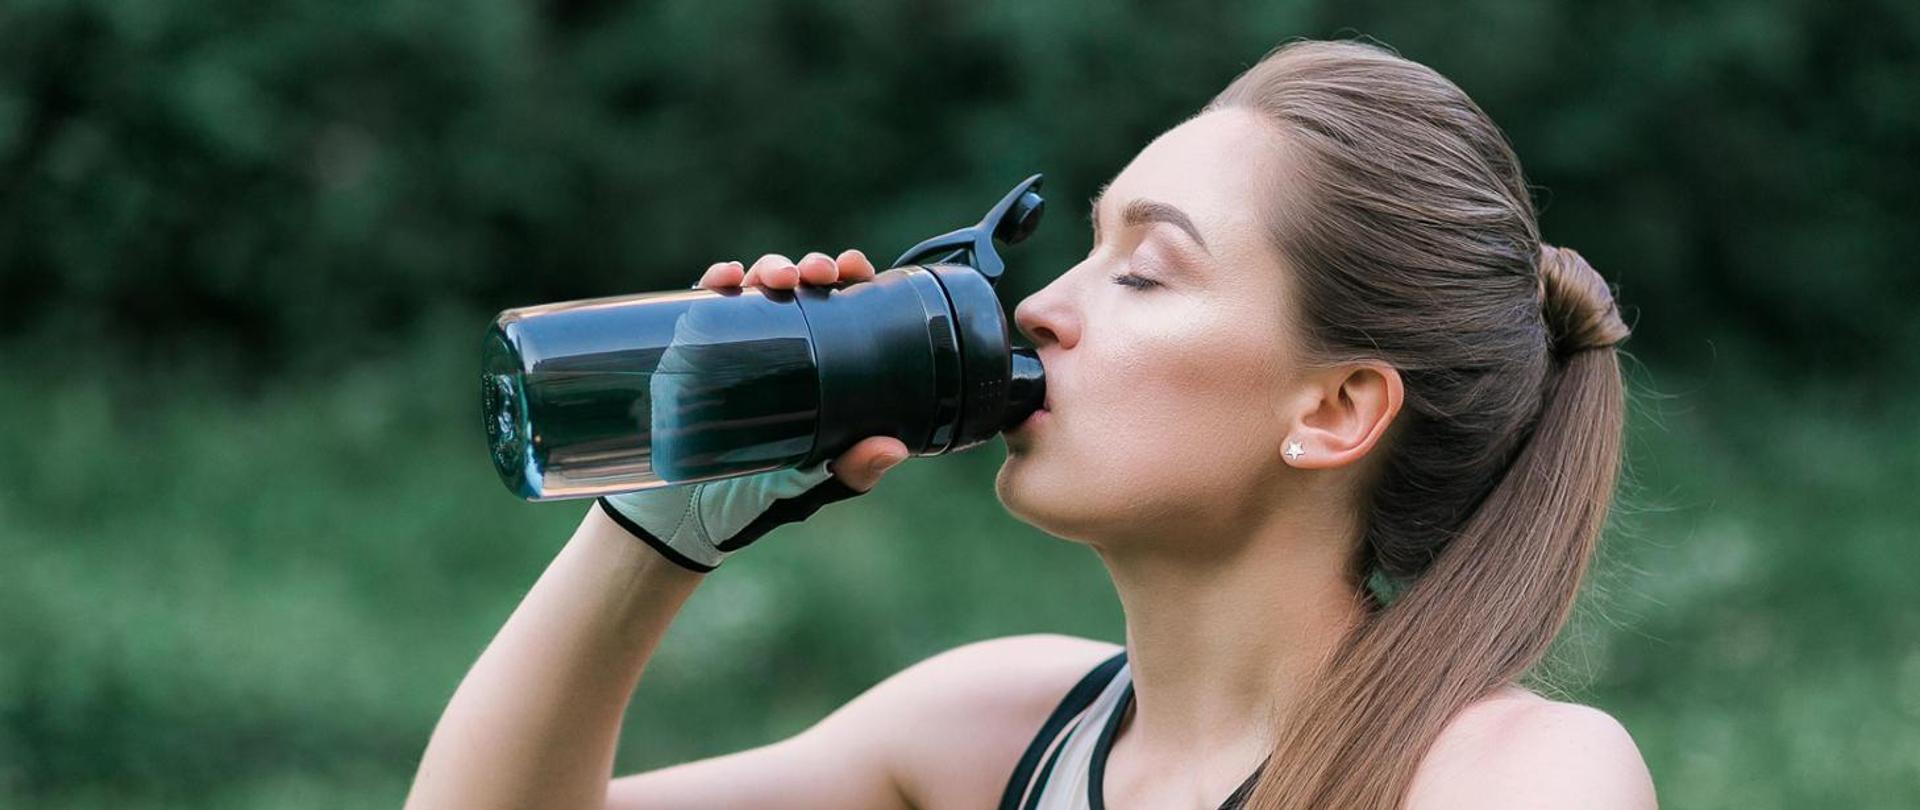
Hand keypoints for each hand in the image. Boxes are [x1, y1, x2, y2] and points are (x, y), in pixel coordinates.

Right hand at [598, 250, 911, 572]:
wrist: (678, 523)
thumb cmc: (752, 501)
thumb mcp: (808, 487)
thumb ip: (849, 472)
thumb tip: (893, 449)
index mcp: (818, 371)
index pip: (842, 310)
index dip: (852, 280)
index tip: (854, 268)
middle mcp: (779, 351)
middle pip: (800, 290)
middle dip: (810, 268)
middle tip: (816, 273)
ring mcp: (733, 348)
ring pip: (755, 289)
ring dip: (767, 269)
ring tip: (773, 278)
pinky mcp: (689, 354)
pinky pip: (703, 307)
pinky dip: (715, 284)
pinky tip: (724, 279)